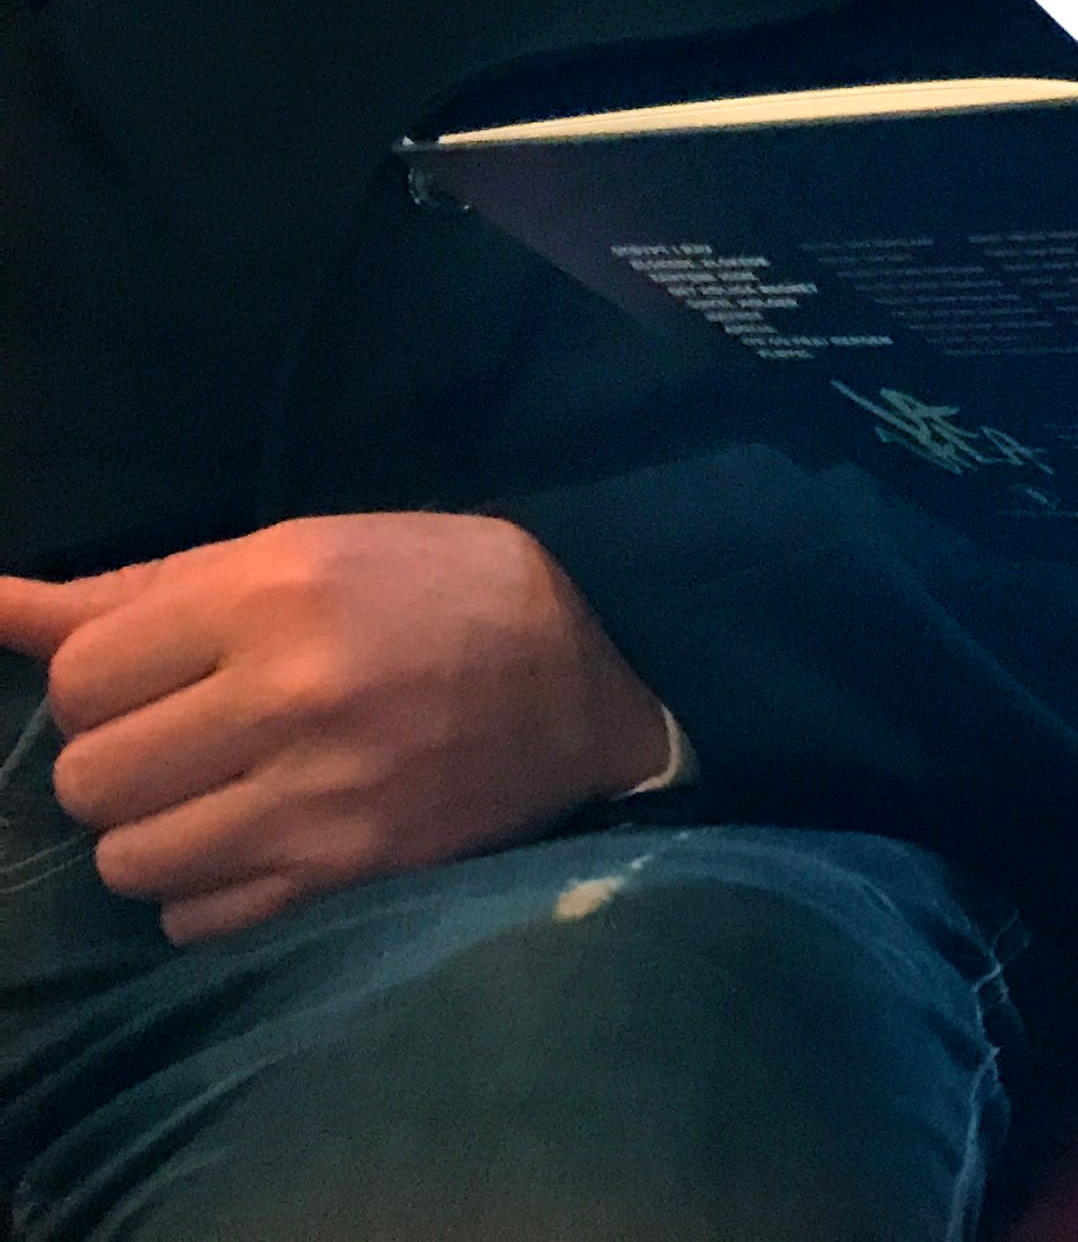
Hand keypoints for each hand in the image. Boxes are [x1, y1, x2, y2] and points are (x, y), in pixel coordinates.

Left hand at [0, 514, 678, 942]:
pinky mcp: (352, 872)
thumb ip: (142, 590)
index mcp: (272, 595)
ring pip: (130, 861)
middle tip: (188, 741)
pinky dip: (209, 893)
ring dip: (158, 835)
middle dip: (121, 764)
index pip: (79, 677)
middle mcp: (290, 696)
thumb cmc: (441, 589)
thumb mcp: (302, 549)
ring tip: (221, 797)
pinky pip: (196, 921)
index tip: (159, 677)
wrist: (604, 670)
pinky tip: (261, 842)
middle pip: (89, 779)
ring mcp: (321, 797)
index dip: (104, 683)